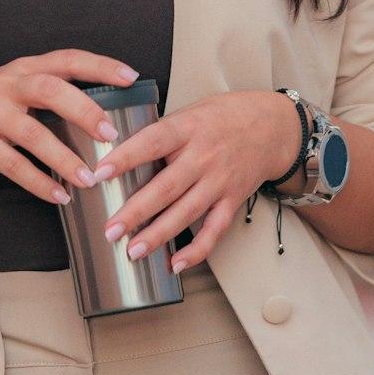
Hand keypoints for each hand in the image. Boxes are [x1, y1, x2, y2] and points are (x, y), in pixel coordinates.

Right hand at [0, 51, 141, 206]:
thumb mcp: (12, 90)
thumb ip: (48, 94)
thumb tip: (103, 115)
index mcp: (23, 68)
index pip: (67, 59)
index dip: (101, 66)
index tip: (132, 77)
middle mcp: (6, 83)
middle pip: (50, 89)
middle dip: (84, 110)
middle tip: (111, 134)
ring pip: (32, 133)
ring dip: (63, 158)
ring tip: (89, 179)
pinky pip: (11, 164)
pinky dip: (38, 182)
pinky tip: (58, 195)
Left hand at [91, 89, 304, 270]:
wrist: (274, 126)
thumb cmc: (224, 116)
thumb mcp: (191, 111)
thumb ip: (163, 132)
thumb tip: (121, 150)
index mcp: (188, 128)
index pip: (152, 142)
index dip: (125, 158)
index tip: (99, 173)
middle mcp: (204, 156)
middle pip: (166, 187)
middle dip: (135, 212)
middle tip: (110, 230)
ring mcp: (220, 181)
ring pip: (186, 213)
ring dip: (158, 235)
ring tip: (133, 252)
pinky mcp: (233, 200)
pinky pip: (214, 230)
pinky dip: (197, 250)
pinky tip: (176, 264)